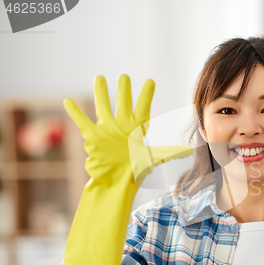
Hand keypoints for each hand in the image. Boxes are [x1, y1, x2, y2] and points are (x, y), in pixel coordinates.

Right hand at [65, 74, 192, 187]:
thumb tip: (190, 151)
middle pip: (122, 103)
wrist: (117, 182)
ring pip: (102, 107)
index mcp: (137, 128)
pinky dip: (75, 112)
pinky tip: (67, 101)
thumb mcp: (154, 158)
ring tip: (99, 78)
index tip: (150, 81)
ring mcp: (107, 129)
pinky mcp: (93, 137)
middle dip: (123, 90)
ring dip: (101, 93)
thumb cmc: (136, 171)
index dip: (146, 95)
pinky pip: (82, 122)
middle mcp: (122, 125)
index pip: (143, 108)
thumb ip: (169, 152)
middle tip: (124, 76)